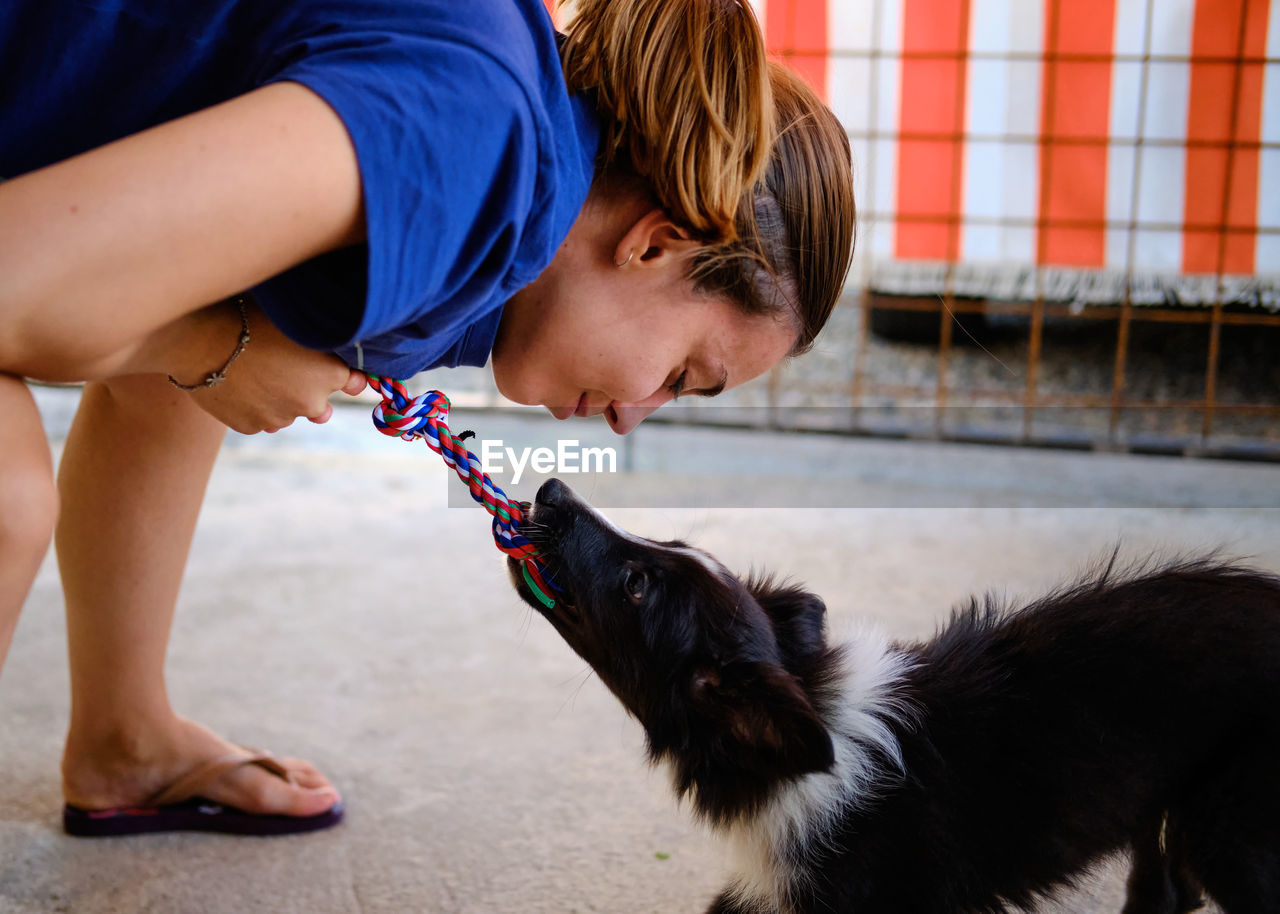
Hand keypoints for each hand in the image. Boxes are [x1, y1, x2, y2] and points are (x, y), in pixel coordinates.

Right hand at [173, 302, 365, 433]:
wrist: (201, 339)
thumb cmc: (251, 318)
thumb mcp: (299, 322)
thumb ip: (328, 341)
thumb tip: (347, 353)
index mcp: (330, 374)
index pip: (355, 382)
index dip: (345, 375)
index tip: (334, 369)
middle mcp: (311, 402)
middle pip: (319, 403)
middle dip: (308, 390)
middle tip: (283, 367)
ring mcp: (280, 418)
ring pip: (287, 412)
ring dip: (279, 399)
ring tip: (255, 373)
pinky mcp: (251, 427)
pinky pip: (260, 419)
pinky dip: (254, 407)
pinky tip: (240, 385)